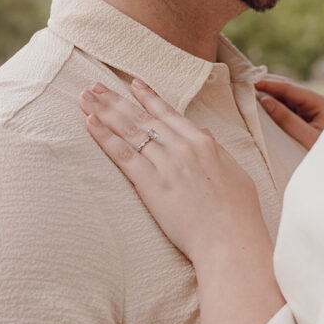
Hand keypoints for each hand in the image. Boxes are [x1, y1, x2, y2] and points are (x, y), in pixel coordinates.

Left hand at [78, 80, 266, 266]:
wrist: (231, 239)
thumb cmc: (238, 213)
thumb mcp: (235, 172)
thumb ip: (218, 150)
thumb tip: (204, 131)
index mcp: (203, 142)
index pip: (168, 113)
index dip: (148, 97)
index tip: (132, 83)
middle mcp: (182, 147)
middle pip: (141, 117)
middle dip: (116, 99)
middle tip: (95, 86)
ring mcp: (166, 164)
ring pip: (129, 130)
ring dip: (104, 111)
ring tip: (85, 97)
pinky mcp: (151, 184)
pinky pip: (123, 155)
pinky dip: (104, 137)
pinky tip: (89, 123)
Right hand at [255, 75, 323, 148]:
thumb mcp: (305, 138)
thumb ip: (286, 119)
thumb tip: (265, 100)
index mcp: (322, 104)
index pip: (292, 89)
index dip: (272, 84)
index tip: (253, 82)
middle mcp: (317, 103)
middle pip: (290, 89)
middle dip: (269, 84)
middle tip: (247, 80)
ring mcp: (311, 110)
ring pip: (287, 97)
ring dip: (270, 93)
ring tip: (251, 89)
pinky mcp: (306, 118)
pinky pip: (287, 107)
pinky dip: (274, 103)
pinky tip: (261, 102)